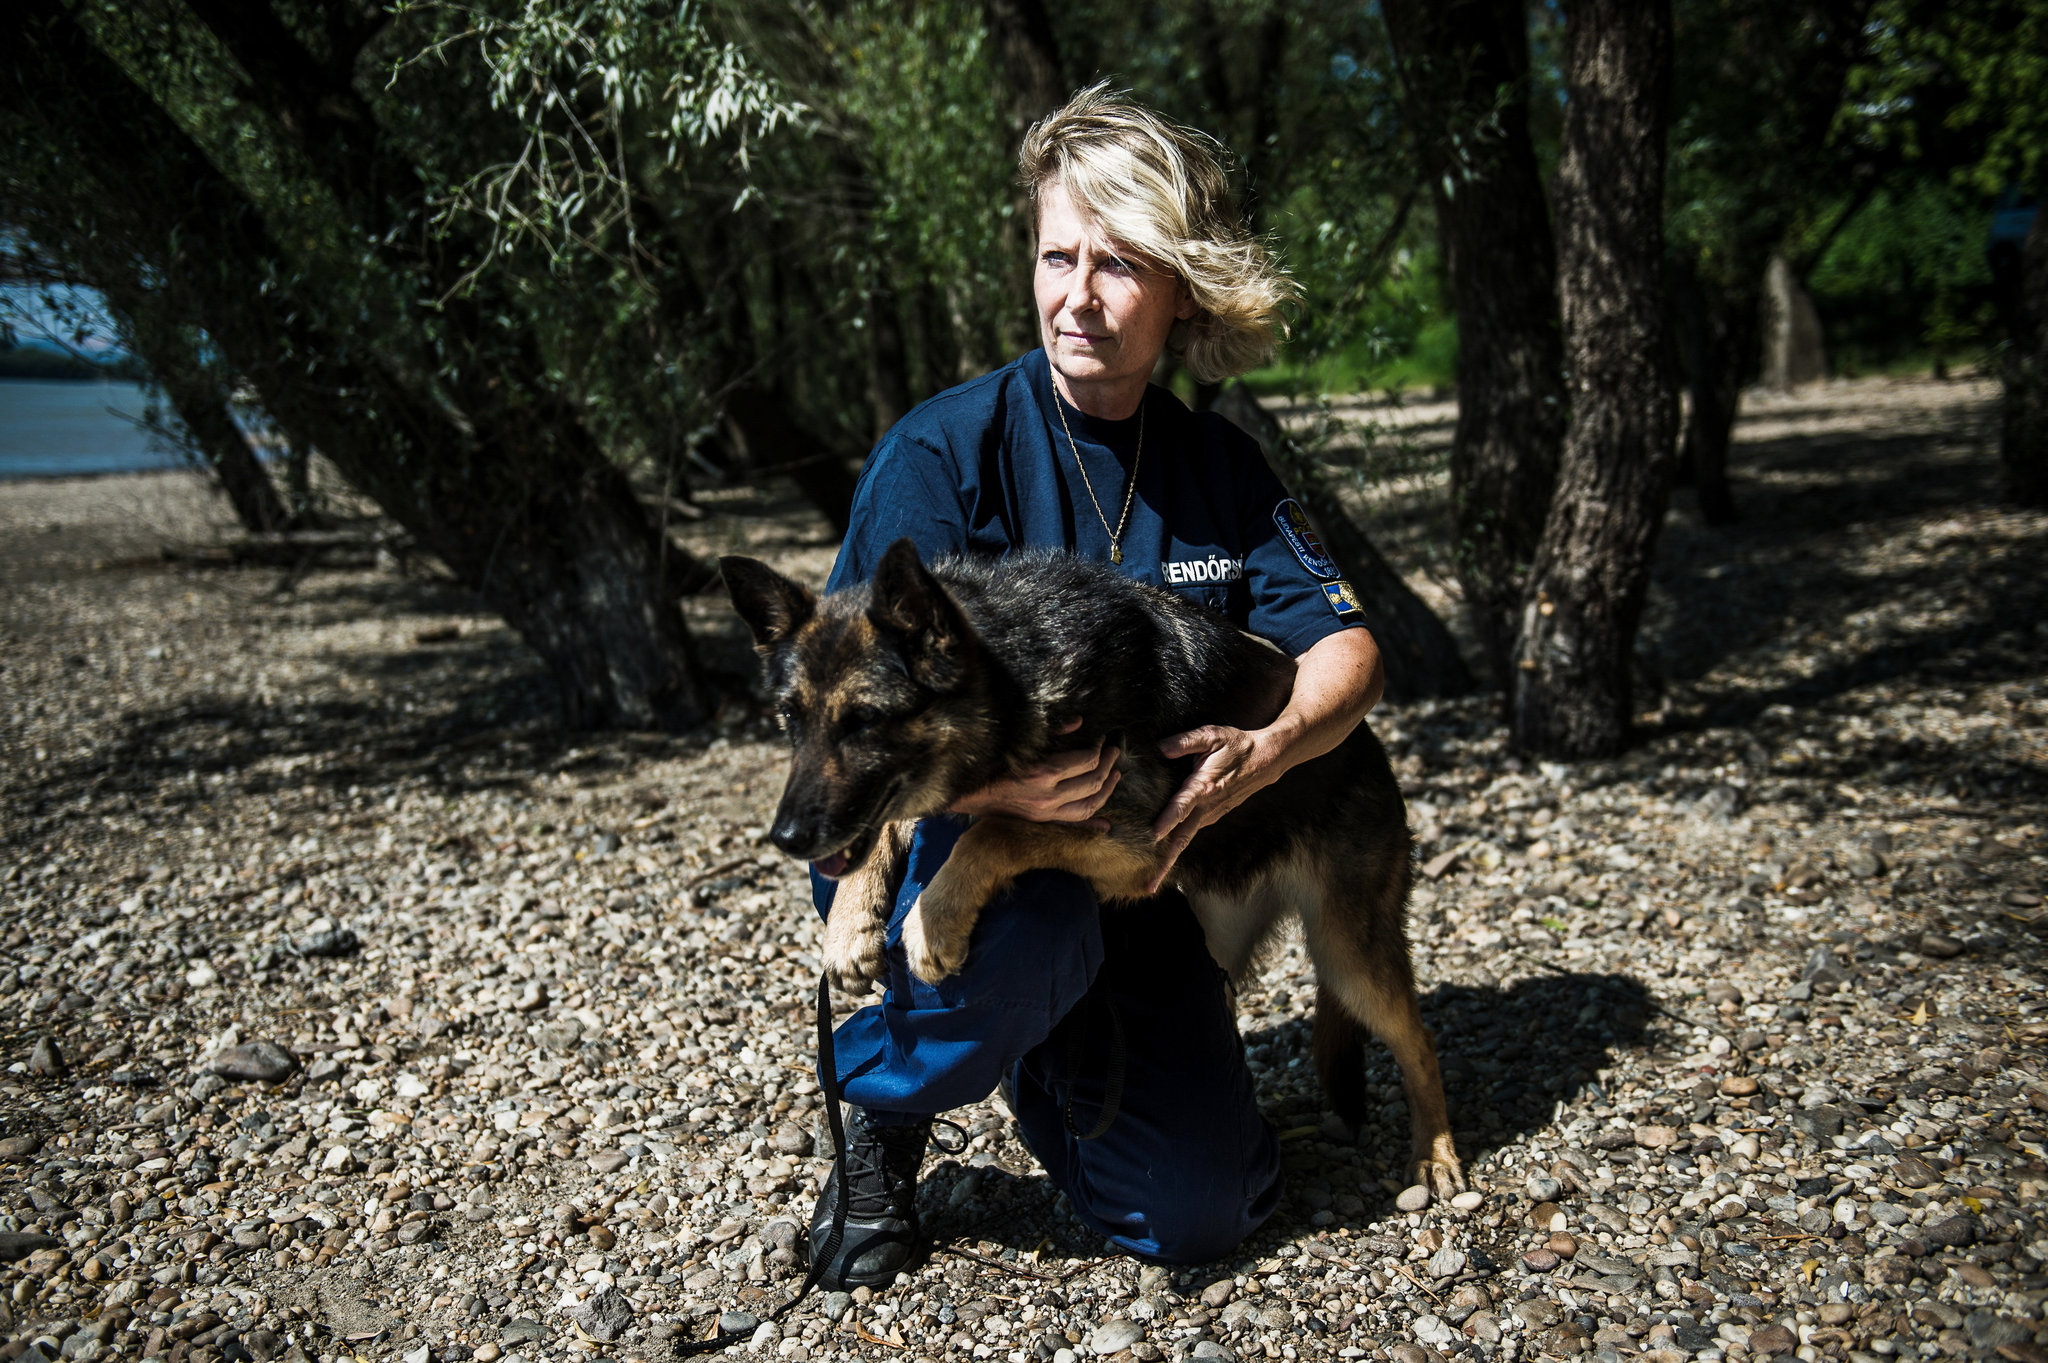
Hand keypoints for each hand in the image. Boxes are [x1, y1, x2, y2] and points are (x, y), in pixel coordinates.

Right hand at [950, 717, 1119, 827]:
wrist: (967, 791)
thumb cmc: (992, 761)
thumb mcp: (1021, 742)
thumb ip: (1052, 732)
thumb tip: (1078, 723)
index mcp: (1044, 772)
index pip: (1087, 760)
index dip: (1099, 748)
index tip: (1100, 740)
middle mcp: (1048, 796)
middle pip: (1092, 782)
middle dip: (1108, 765)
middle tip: (1114, 753)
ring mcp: (1045, 812)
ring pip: (1088, 805)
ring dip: (1106, 790)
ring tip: (1115, 776)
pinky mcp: (1041, 821)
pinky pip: (1072, 825)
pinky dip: (1091, 824)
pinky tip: (1106, 826)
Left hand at [1146, 725, 1273, 893]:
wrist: (1266, 759)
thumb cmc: (1237, 745)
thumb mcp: (1212, 735)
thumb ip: (1184, 741)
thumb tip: (1159, 748)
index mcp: (1203, 786)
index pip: (1181, 806)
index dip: (1166, 821)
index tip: (1152, 836)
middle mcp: (1207, 806)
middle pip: (1181, 839)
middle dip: (1165, 864)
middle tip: (1148, 885)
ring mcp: (1211, 814)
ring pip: (1185, 840)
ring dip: (1168, 859)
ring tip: (1150, 879)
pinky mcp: (1214, 816)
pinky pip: (1191, 833)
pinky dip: (1177, 845)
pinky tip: (1163, 854)